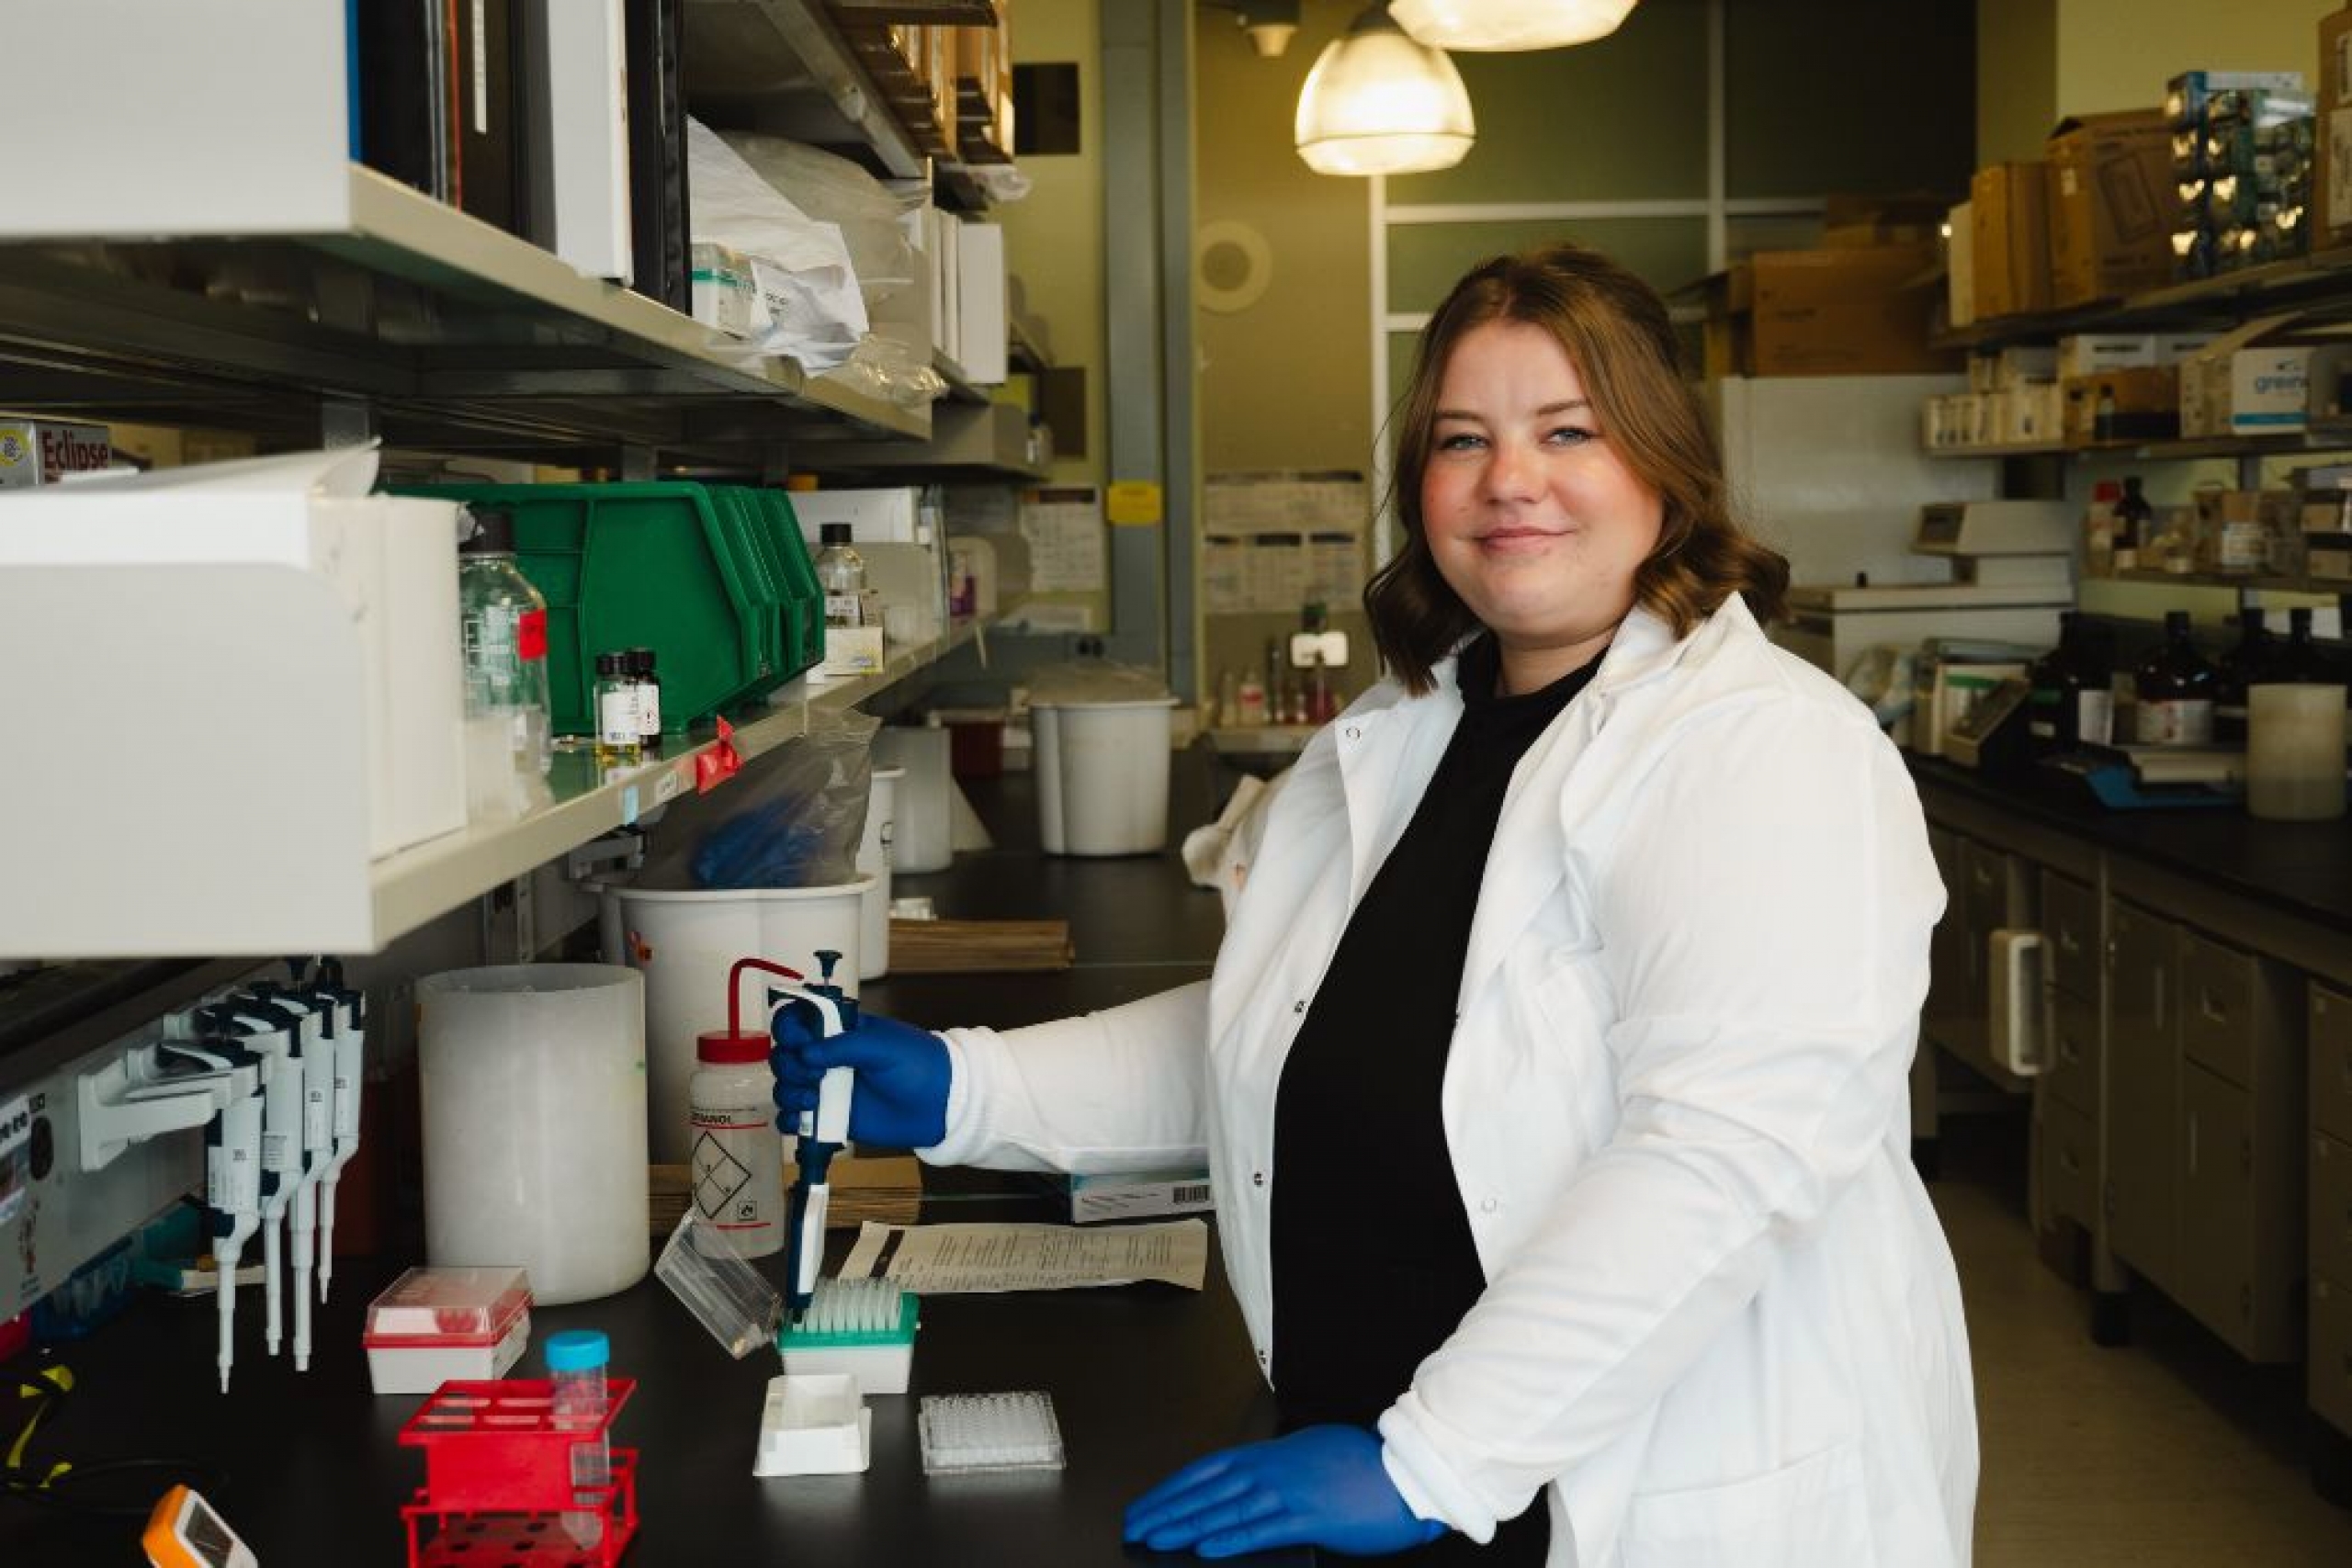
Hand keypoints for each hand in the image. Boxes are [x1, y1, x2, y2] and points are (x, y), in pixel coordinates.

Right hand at [770, 1004, 949, 1149]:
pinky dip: (789, 1120)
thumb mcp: (882, 1045)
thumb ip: (843, 1045)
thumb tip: (806, 1054)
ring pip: (785, 1086)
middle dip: (789, 1066)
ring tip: (814, 1099)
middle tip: (816, 1077)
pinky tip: (800, 1121)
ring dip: (788, 1092)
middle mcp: (827, 1058)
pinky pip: (795, 1118)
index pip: (798, 1020)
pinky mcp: (829, 1117)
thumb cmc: (917, 1064)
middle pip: (784, 1055)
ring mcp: (826, 1088)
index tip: (802, 1042)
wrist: (938, 1104)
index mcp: (839, 1030)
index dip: (790, 1029)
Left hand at [1122, 1426, 1445, 1558]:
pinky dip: (1228, 1539)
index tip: (1147, 1504)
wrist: (1406, 1471)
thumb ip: (1276, 1468)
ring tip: (1153, 1538)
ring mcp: (1288, 1492)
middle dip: (1165, 1509)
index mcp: (1271, 1453)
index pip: (1207, 1470)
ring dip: (1184, 1525)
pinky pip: (1259, 1530)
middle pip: (1206, 1490)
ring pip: (1223, 1509)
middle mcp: (1272, 1469)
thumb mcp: (1309, 1453)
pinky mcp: (1308, 1518)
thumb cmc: (1363, 1465)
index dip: (1172, 1488)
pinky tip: (1203, 1549)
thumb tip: (1249, 1486)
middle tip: (1133, 1525)